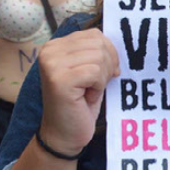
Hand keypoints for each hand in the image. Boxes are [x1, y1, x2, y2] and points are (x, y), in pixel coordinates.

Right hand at [37, 30, 119, 156]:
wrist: (64, 134)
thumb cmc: (80, 103)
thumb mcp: (89, 71)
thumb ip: (97, 53)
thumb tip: (120, 41)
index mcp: (55, 46)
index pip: (95, 35)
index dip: (108, 53)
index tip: (103, 73)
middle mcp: (49, 50)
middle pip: (99, 44)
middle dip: (107, 66)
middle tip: (95, 86)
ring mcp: (52, 64)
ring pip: (98, 57)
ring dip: (101, 78)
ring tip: (88, 92)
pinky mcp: (59, 79)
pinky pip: (95, 72)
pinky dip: (98, 87)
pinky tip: (86, 97)